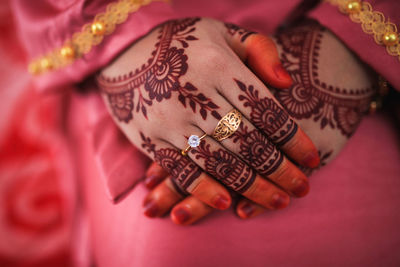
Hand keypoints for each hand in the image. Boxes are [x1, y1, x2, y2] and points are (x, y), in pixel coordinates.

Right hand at [96, 18, 319, 222]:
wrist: (125, 50)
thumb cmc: (184, 41)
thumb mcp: (223, 32)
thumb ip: (259, 50)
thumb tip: (286, 83)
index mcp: (219, 65)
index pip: (266, 109)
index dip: (293, 138)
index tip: (313, 159)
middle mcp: (195, 93)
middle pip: (247, 140)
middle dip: (280, 169)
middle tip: (302, 189)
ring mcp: (170, 118)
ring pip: (220, 160)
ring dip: (252, 186)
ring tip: (278, 202)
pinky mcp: (150, 137)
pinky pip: (181, 168)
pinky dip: (204, 189)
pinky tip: (227, 204)